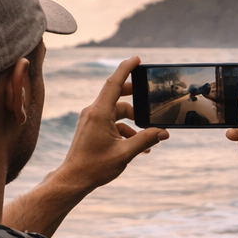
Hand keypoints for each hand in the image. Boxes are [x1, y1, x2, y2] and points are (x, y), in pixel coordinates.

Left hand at [54, 55, 167, 192]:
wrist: (73, 179)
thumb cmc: (95, 167)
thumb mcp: (125, 154)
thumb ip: (146, 140)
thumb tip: (163, 132)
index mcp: (99, 113)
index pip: (114, 83)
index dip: (126, 68)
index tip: (136, 58)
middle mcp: (93, 112)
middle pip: (116, 95)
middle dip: (134, 95)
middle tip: (149, 95)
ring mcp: (91, 120)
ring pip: (116, 111)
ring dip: (132, 120)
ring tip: (147, 135)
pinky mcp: (91, 128)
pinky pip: (111, 122)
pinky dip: (124, 129)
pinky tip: (136, 145)